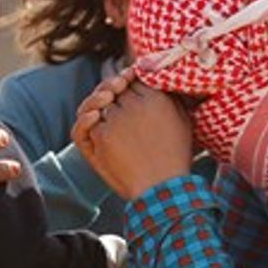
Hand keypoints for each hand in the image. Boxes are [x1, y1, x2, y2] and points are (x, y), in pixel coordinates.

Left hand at [74, 80, 193, 200]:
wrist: (163, 188)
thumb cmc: (175, 157)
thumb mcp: (182, 120)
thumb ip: (169, 96)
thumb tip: (155, 78)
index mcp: (156, 98)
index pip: (133, 78)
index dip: (128, 80)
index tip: (128, 86)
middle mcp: (135, 106)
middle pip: (114, 87)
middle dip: (112, 89)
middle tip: (114, 96)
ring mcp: (115, 122)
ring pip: (98, 102)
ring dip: (98, 102)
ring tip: (105, 105)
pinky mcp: (102, 139)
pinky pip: (85, 123)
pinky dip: (85, 120)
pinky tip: (94, 119)